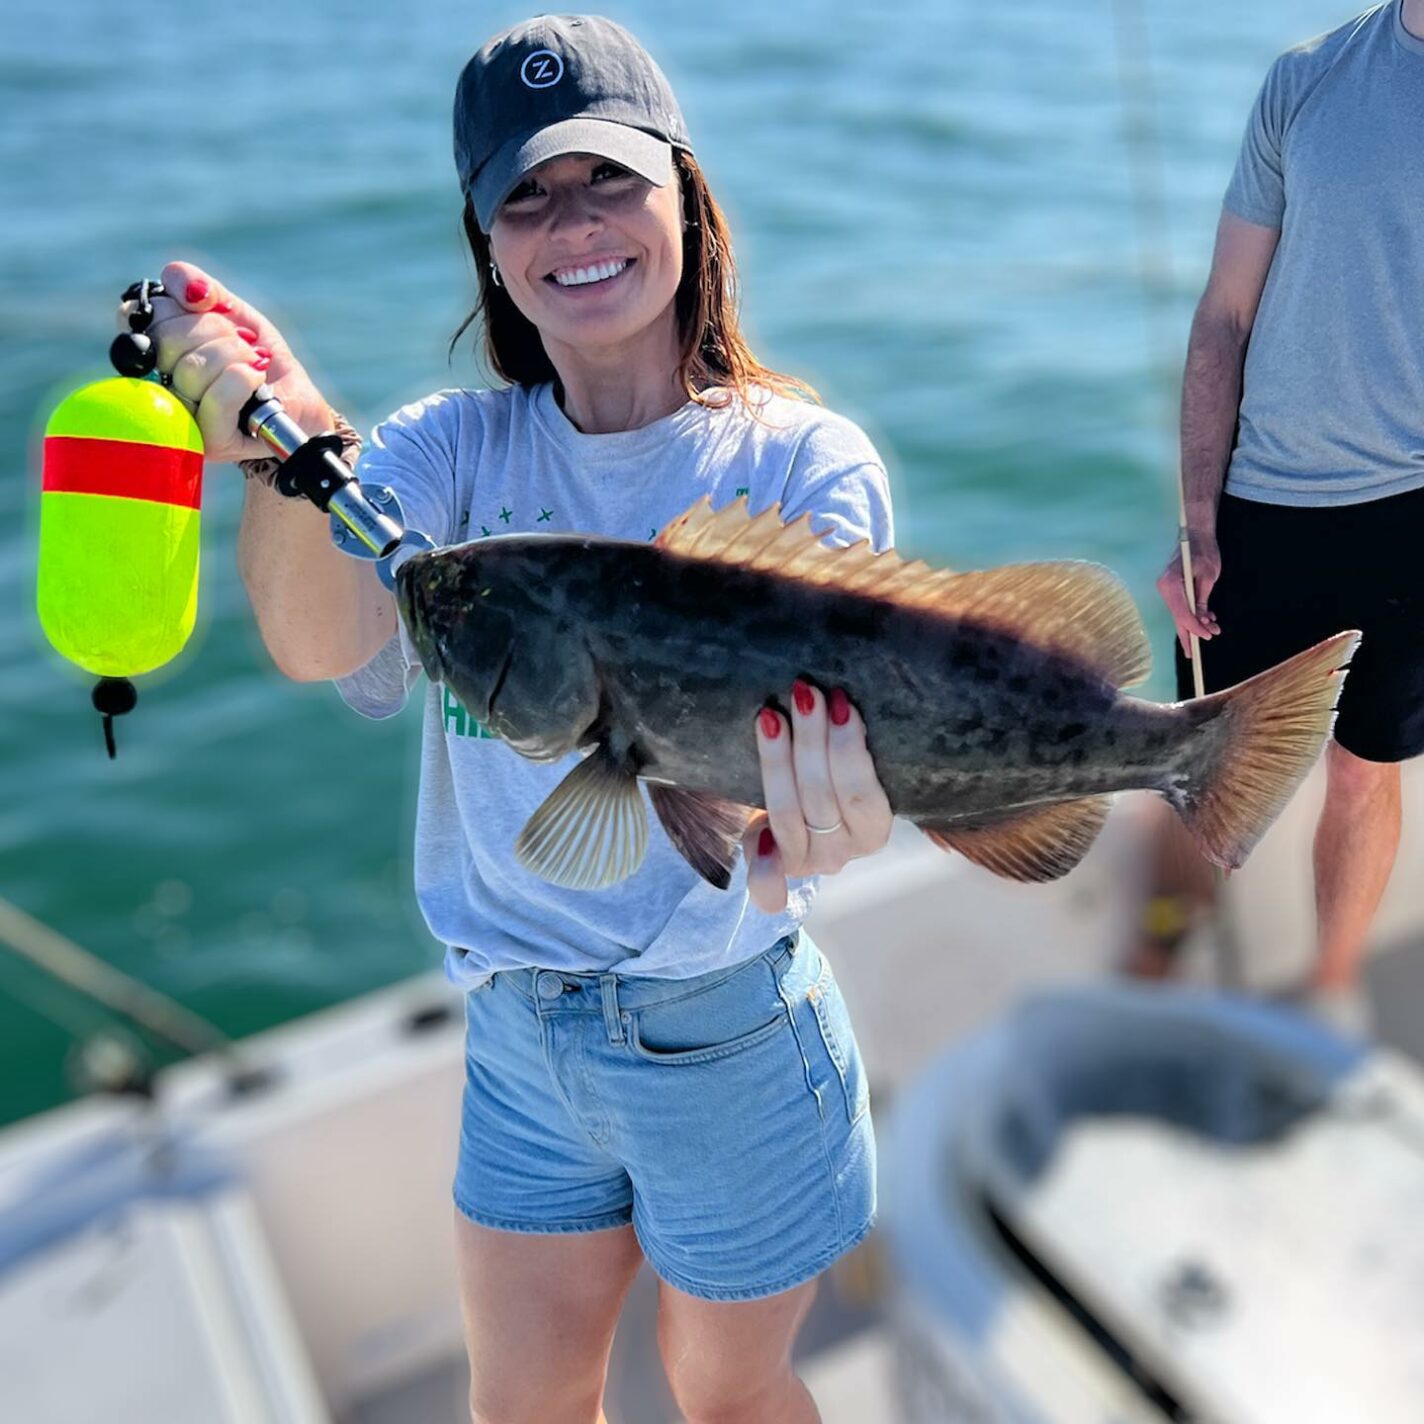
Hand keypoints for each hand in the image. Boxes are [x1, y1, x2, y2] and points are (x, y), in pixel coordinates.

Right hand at [115, 260, 332, 464]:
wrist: (298, 401)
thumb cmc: (260, 358)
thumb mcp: (233, 314)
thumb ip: (202, 289)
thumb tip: (187, 286)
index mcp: (154, 353)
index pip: (138, 315)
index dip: (179, 305)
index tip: (209, 309)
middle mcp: (157, 388)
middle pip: (167, 338)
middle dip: (216, 329)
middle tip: (240, 343)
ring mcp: (182, 420)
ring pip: (194, 368)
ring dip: (236, 354)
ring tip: (253, 363)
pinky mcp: (211, 442)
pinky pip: (219, 397)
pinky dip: (245, 378)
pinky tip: (258, 378)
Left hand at [741, 681, 893, 913]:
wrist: (801, 803)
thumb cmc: (829, 774)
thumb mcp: (849, 766)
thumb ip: (857, 748)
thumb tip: (852, 713)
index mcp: (874, 828)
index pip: (862, 792)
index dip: (850, 750)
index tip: (841, 705)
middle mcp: (843, 852)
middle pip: (821, 795)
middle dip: (812, 738)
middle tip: (804, 692)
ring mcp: (808, 862)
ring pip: (788, 812)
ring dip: (778, 761)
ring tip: (772, 715)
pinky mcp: (774, 867)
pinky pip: (767, 880)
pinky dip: (763, 870)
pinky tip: (759, 838)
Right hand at [1156, 530, 1221, 657]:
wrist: (1196, 535)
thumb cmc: (1203, 552)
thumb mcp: (1208, 576)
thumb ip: (1202, 600)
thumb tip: (1203, 621)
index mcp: (1171, 585)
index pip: (1183, 614)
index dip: (1196, 628)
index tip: (1209, 636)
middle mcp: (1165, 589)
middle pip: (1177, 618)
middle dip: (1189, 635)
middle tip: (1193, 655)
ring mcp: (1168, 590)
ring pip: (1180, 614)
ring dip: (1196, 624)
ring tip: (1214, 630)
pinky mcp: (1173, 589)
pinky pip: (1182, 606)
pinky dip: (1195, 614)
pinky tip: (1209, 618)